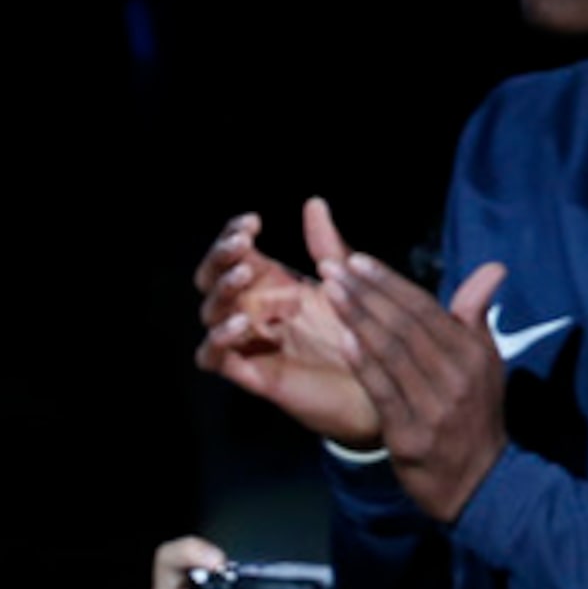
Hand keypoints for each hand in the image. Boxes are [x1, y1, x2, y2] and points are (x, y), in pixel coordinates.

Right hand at [193, 199, 378, 446]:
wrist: (377, 386)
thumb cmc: (359, 334)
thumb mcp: (345, 283)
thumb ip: (327, 246)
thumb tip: (313, 203)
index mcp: (269, 285)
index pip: (232, 254)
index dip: (232, 236)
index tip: (252, 223)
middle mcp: (252, 310)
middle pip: (211, 280)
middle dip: (220, 258)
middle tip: (243, 246)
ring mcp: (248, 342)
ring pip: (210, 314)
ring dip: (221, 291)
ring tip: (243, 275)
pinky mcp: (250, 373)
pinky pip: (213, 358)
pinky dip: (217, 339)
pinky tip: (240, 321)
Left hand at [325, 253, 510, 523]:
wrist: (478, 482)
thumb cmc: (475, 414)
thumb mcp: (486, 363)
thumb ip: (475, 316)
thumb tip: (493, 268)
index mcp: (472, 355)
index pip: (425, 308)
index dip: (389, 282)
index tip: (357, 259)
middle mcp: (456, 377)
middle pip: (405, 325)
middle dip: (366, 293)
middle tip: (334, 267)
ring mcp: (434, 408)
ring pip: (391, 354)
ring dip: (358, 319)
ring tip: (330, 291)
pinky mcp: (410, 436)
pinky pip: (382, 392)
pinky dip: (363, 364)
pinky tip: (342, 339)